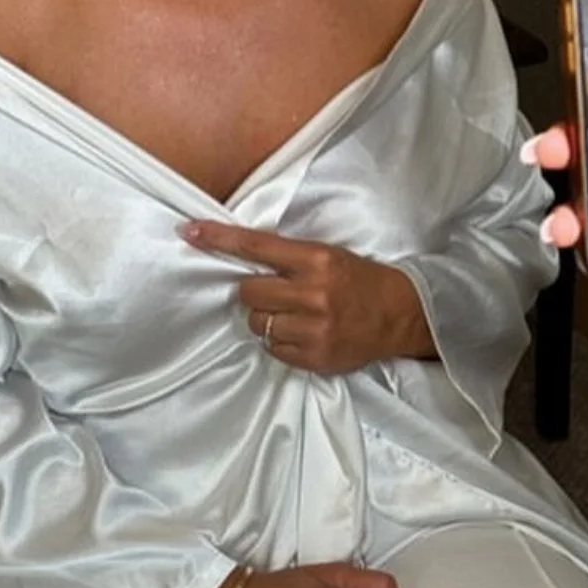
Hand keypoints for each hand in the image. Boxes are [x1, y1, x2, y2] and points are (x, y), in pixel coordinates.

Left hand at [180, 222, 435, 373]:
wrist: (399, 314)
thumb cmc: (359, 280)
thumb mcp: (328, 256)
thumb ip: (288, 258)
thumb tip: (241, 260)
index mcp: (317, 259)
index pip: (256, 246)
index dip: (219, 239)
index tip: (188, 231)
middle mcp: (313, 293)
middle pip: (248, 291)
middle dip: (254, 291)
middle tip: (275, 292)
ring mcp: (314, 329)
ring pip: (256, 323)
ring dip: (265, 318)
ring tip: (292, 315)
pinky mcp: (314, 357)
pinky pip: (272, 349)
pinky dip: (279, 341)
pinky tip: (302, 333)